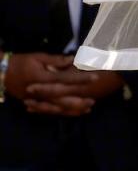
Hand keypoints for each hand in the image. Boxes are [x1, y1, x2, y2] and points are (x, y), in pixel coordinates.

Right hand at [4, 53, 121, 115]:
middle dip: (79, 100)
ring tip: (87, 109)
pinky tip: (73, 113)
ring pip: (58, 107)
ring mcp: (38, 100)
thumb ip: (55, 59)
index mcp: (44, 79)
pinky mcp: (35, 103)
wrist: (2, 75)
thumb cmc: (21, 63)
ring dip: (73, 109)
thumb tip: (72, 59)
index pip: (67, 80)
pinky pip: (50, 111)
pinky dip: (62, 112)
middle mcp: (42, 92)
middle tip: (93, 101)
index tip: (95, 78)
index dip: (81, 79)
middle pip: (64, 98)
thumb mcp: (37, 57)